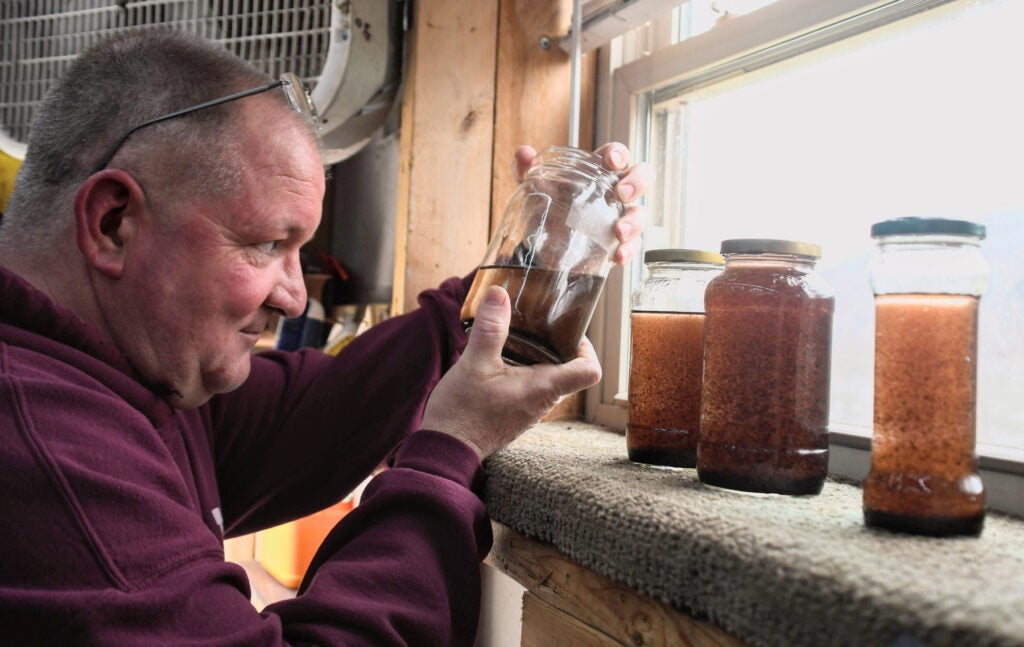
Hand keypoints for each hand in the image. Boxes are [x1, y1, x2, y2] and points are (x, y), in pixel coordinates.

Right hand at [421, 286, 601, 458]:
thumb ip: (490, 328)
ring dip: (537, 359)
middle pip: (570, 371)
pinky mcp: (514, 415)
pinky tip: (498, 362)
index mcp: (544, 388)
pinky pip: (530, 390)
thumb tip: (499, 295)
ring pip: (548, 381)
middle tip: (537, 326)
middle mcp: (543, 403)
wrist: (446, 449)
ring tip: (515, 339)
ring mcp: (529, 412)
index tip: (568, 332)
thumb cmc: (462, 412)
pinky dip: (522, 373)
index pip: (590, 371)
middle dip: (557, 346)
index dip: (587, 348)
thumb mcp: (474, 363)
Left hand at [514, 142, 652, 264]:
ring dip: (635, 222)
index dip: (619, 154)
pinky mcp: (618, 243)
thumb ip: (526, 168)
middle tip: (622, 193)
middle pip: (642, 178)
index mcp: (598, 171)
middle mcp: (614, 192)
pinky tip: (618, 256)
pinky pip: (633, 245)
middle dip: (637, 182)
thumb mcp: (533, 186)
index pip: (617, 155)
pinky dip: (629, 250)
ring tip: (619, 231)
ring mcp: (620, 218)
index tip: (612, 161)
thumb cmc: (547, 205)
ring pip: (641, 214)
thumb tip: (525, 153)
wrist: (542, 244)